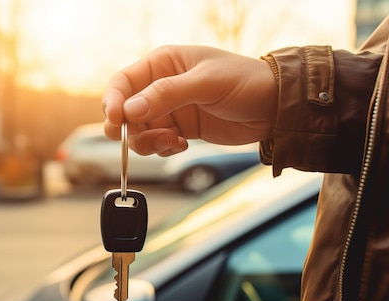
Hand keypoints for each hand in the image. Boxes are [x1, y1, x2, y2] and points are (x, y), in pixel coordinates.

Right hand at [102, 45, 277, 156]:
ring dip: (150, 142)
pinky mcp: (180, 129)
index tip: (116, 120)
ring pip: (139, 132)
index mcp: (163, 64)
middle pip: (126, 112)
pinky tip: (183, 145)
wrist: (275, 108)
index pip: (123, 82)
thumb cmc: (246, 82)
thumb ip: (167, 94)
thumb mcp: (206, 83)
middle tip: (149, 138)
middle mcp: (161, 87)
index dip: (113, 102)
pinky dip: (164, 149)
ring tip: (174, 142)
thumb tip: (131, 110)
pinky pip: (157, 143)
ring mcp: (170, 110)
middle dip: (131, 129)